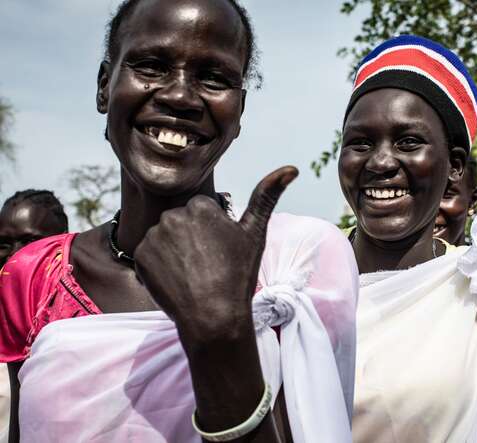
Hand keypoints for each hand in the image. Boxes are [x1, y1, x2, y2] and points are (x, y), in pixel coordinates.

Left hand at [133, 166, 297, 343]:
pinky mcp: (140, 256)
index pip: (202, 211)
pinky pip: (150, 255)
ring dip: (175, 251)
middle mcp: (173, 215)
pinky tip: (177, 279)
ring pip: (165, 238)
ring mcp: (154, 236)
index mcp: (200, 206)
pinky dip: (159, 266)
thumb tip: (291, 168)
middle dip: (192, 239)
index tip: (220, 252)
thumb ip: (267, 196)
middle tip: (208, 265)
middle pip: (182, 222)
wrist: (214, 317)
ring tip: (192, 273)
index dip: (213, 232)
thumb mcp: (255, 234)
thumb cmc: (238, 275)